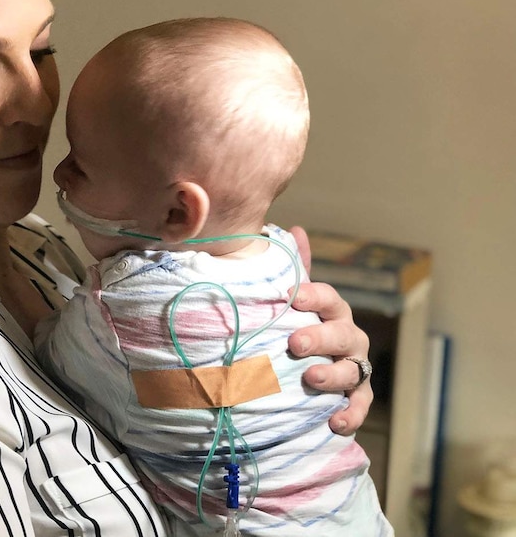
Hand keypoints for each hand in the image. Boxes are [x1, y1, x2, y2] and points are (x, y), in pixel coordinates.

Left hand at [288, 227, 372, 435]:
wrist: (306, 372)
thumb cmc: (299, 327)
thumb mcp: (295, 300)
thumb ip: (295, 270)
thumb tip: (291, 228)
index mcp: (332, 312)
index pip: (328, 298)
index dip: (313, 295)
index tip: (292, 295)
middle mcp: (348, 337)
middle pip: (341, 334)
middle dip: (319, 337)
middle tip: (295, 343)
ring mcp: (356, 367)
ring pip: (352, 370)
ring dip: (332, 374)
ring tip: (310, 378)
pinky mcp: (357, 396)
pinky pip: (360, 406)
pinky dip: (350, 414)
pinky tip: (335, 422)